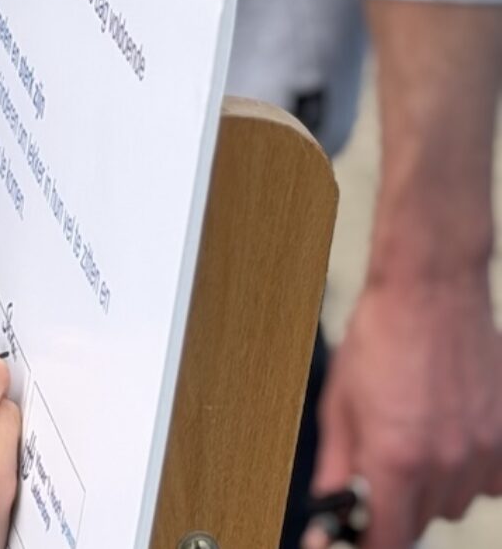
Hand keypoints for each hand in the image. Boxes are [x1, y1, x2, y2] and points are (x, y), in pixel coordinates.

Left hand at [306, 278, 501, 548]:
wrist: (430, 292)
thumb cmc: (380, 338)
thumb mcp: (340, 405)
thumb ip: (338, 468)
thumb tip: (329, 512)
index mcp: (396, 457)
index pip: (389, 538)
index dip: (369, 540)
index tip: (359, 534)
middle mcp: (445, 461)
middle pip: (421, 524)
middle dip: (395, 507)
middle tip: (378, 471)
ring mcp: (482, 449)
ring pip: (455, 504)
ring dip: (431, 490)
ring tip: (412, 443)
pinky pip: (490, 483)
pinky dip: (469, 473)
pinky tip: (447, 441)